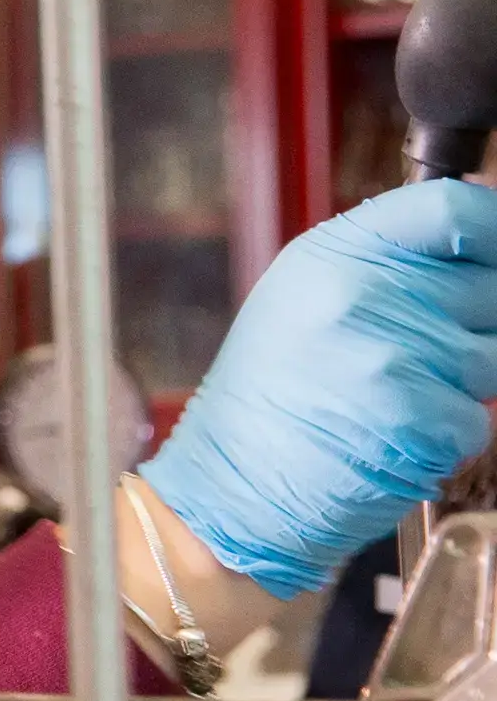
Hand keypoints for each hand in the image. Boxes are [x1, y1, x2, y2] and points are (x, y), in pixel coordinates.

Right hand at [140, 177, 496, 598]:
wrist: (230, 488)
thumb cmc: (275, 396)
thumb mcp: (306, 300)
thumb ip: (385, 268)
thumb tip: (479, 253)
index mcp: (333, 254)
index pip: (450, 212)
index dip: (493, 231)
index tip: (494, 257)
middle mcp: (361, 294)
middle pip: (487, 289)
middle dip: (473, 327)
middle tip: (417, 358)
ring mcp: (389, 356)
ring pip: (492, 358)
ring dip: (462, 386)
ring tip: (396, 401)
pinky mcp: (415, 419)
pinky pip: (478, 418)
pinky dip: (450, 436)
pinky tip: (396, 438)